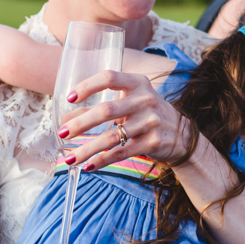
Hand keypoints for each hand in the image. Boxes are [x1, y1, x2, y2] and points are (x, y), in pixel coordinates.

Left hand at [58, 69, 190, 169]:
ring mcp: (150, 122)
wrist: (182, 136)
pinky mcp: (153, 143)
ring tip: (69, 159)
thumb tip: (66, 117)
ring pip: (112, 137)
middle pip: (107, 110)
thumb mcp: (127, 104)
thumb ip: (99, 107)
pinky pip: (121, 153)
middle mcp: (145, 100)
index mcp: (137, 83)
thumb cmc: (147, 115)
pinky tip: (88, 166)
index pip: (109, 77)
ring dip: (87, 149)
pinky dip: (102, 161)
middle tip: (62, 133)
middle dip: (81, 123)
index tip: (69, 98)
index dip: (87, 86)